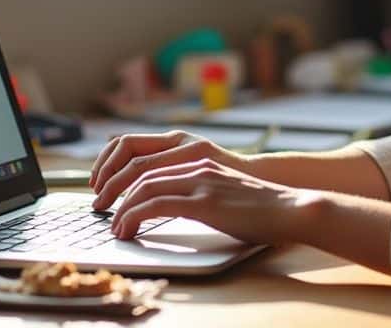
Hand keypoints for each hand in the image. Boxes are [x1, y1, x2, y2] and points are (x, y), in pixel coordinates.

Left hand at [105, 156, 317, 243]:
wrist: (289, 208)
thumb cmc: (260, 207)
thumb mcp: (223, 191)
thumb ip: (199, 191)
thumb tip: (173, 205)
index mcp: (199, 160)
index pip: (149, 160)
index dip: (123, 176)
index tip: (111, 193)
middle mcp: (196, 165)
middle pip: (139, 170)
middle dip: (113, 189)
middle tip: (101, 209)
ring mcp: (201, 181)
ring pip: (143, 187)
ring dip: (121, 208)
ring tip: (114, 226)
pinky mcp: (205, 202)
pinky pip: (156, 205)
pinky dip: (135, 217)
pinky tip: (128, 230)